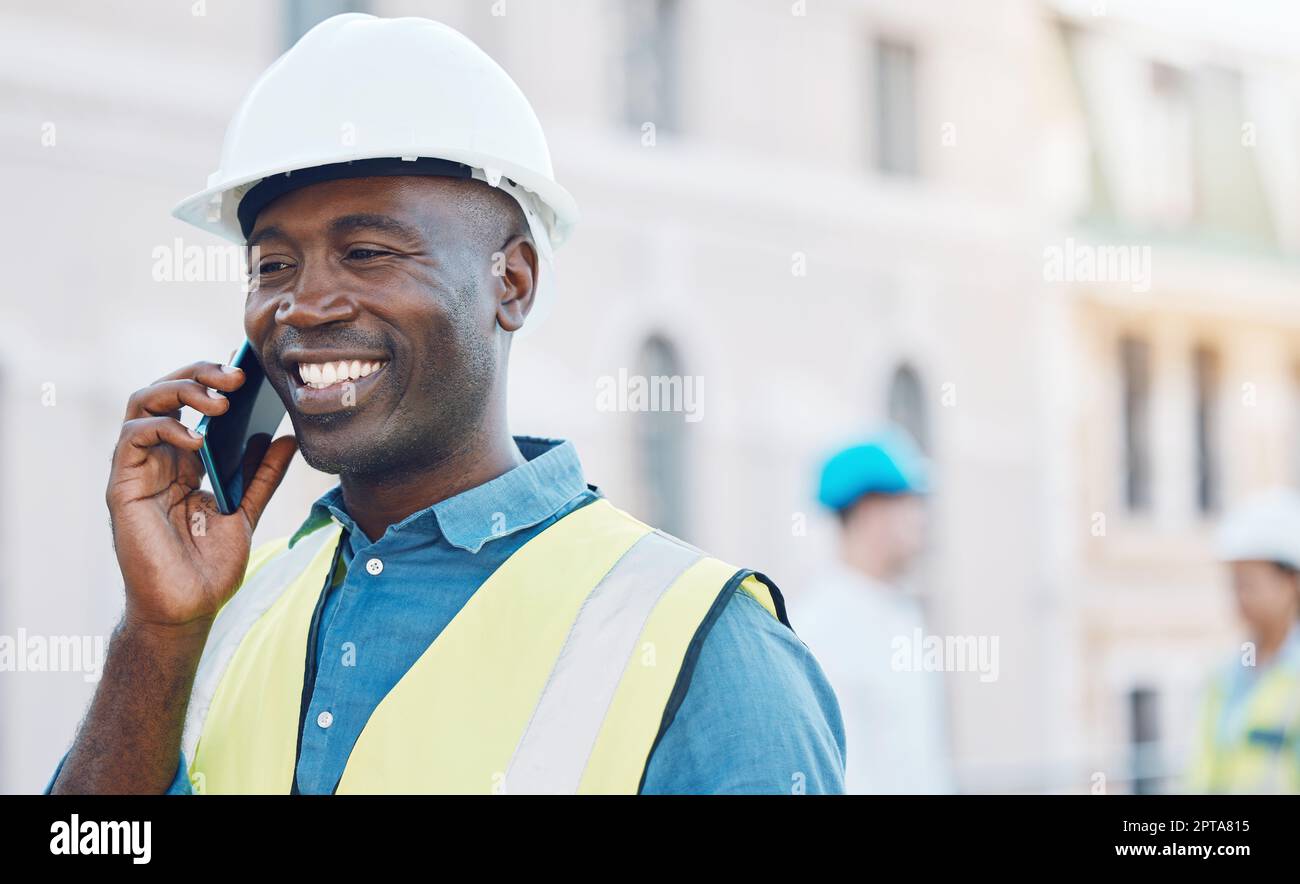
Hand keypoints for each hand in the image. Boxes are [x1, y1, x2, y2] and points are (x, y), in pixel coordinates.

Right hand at [106, 360, 296, 631]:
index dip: (215, 379)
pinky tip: (198, 439)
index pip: (191, 402)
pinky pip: (132, 438)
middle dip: (200, 373)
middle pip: (165, 391)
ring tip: (220, 401)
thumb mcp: (246, 510)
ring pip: (142, 403)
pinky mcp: (123, 487)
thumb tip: (286, 438)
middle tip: (238, 374)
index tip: (251, 372)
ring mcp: (138, 470)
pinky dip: (165, 428)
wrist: (188, 608)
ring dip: (181, 390)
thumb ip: (262, 475)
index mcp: (185, 459)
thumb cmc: (210, 566)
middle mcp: (158, 458)